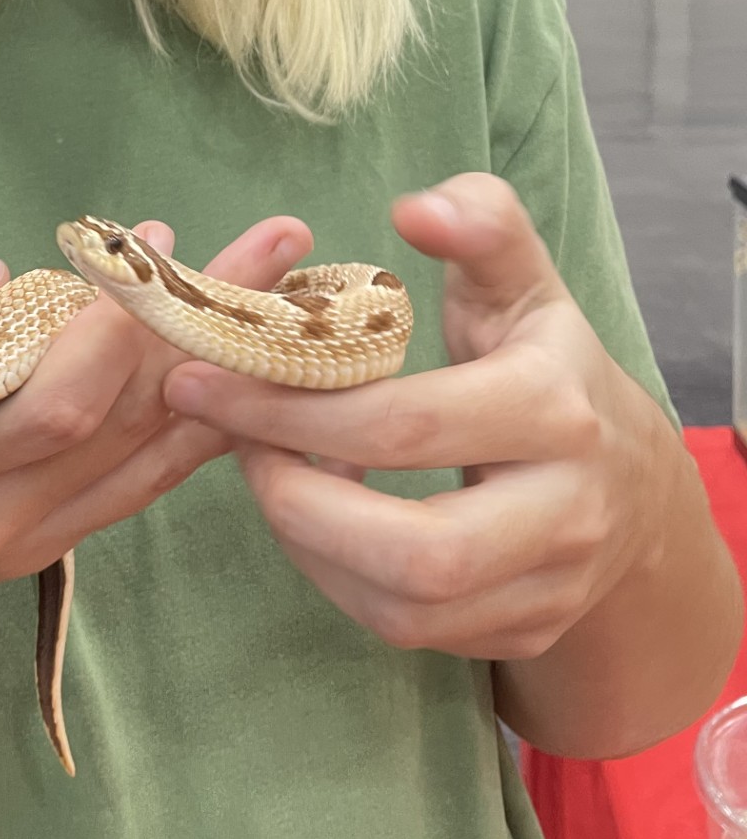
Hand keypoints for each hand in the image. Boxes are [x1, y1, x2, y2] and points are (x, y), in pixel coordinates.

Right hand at [0, 212, 311, 625]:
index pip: (50, 411)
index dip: (113, 338)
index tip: (156, 248)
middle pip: (128, 423)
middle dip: (207, 326)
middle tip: (277, 241)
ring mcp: (34, 538)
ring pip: (153, 453)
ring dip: (229, 369)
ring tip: (296, 287)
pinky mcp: (58, 546)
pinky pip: (148, 483)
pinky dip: (207, 426)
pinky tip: (263, 369)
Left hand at [163, 174, 668, 660]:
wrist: (635, 485)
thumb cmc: (546, 362)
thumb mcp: (523, 283)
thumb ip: (480, 225)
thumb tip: (418, 206)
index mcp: (556, 406)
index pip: (404, 425)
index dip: (289, 410)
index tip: (204, 380)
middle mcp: (566, 510)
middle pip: (417, 551)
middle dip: (297, 506)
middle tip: (238, 450)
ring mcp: (550, 586)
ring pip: (408, 610)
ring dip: (310, 549)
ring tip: (273, 478)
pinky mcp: (525, 632)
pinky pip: (410, 632)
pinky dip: (341, 581)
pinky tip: (318, 520)